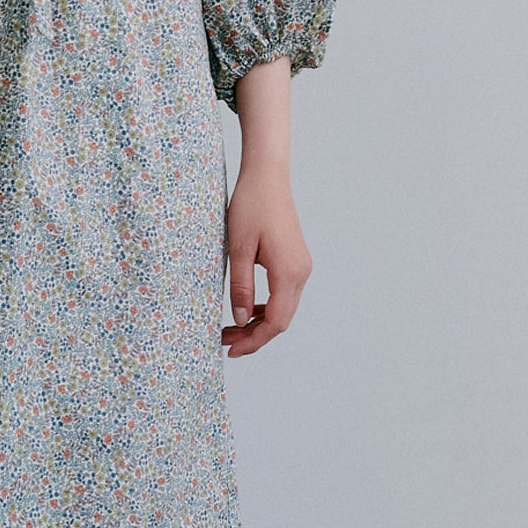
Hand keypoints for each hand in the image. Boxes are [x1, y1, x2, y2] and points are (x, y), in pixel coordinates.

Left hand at [222, 162, 310, 355]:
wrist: (267, 177)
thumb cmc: (251, 206)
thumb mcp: (238, 248)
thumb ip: (240, 287)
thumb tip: (239, 320)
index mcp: (288, 272)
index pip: (275, 322)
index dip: (254, 341)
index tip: (231, 350)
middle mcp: (301, 273)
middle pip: (281, 320)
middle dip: (254, 336)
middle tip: (225, 342)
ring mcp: (301, 267)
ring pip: (283, 309)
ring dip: (259, 323)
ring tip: (231, 329)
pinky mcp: (296, 261)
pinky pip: (284, 295)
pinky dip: (266, 308)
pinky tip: (246, 309)